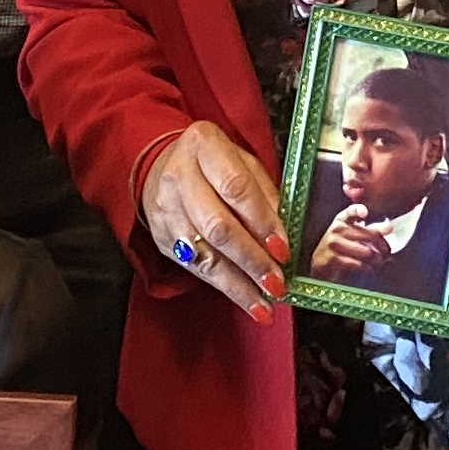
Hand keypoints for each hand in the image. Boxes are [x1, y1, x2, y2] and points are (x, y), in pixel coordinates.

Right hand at [139, 124, 284, 316]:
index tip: (283, 249)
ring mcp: (166, 209)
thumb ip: (265, 192)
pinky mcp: (163, 237)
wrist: (164, 165)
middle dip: (251, 259)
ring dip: (239, 283)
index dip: (262, 221)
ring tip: (266, 303)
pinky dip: (225, 287)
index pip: (236, 188)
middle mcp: (179, 176)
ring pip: (205, 253)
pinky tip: (248, 300)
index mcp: (204, 146)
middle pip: (218, 226)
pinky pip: (196, 267)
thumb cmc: (215, 164)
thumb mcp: (243, 162)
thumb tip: (285, 233)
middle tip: (277, 282)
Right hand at [306, 207, 398, 279]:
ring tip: (380, 262)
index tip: (365, 213)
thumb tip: (388, 227)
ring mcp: (334, 244)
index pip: (351, 211)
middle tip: (387, 253)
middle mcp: (336, 229)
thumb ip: (370, 229)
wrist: (319, 264)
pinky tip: (370, 268)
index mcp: (341, 220)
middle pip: (368, 235)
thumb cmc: (338, 247)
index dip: (358, 210)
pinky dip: (368, 268)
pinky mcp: (333, 259)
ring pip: (365, 251)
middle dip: (381, 246)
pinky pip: (357, 264)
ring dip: (377, 259)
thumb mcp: (351, 234)